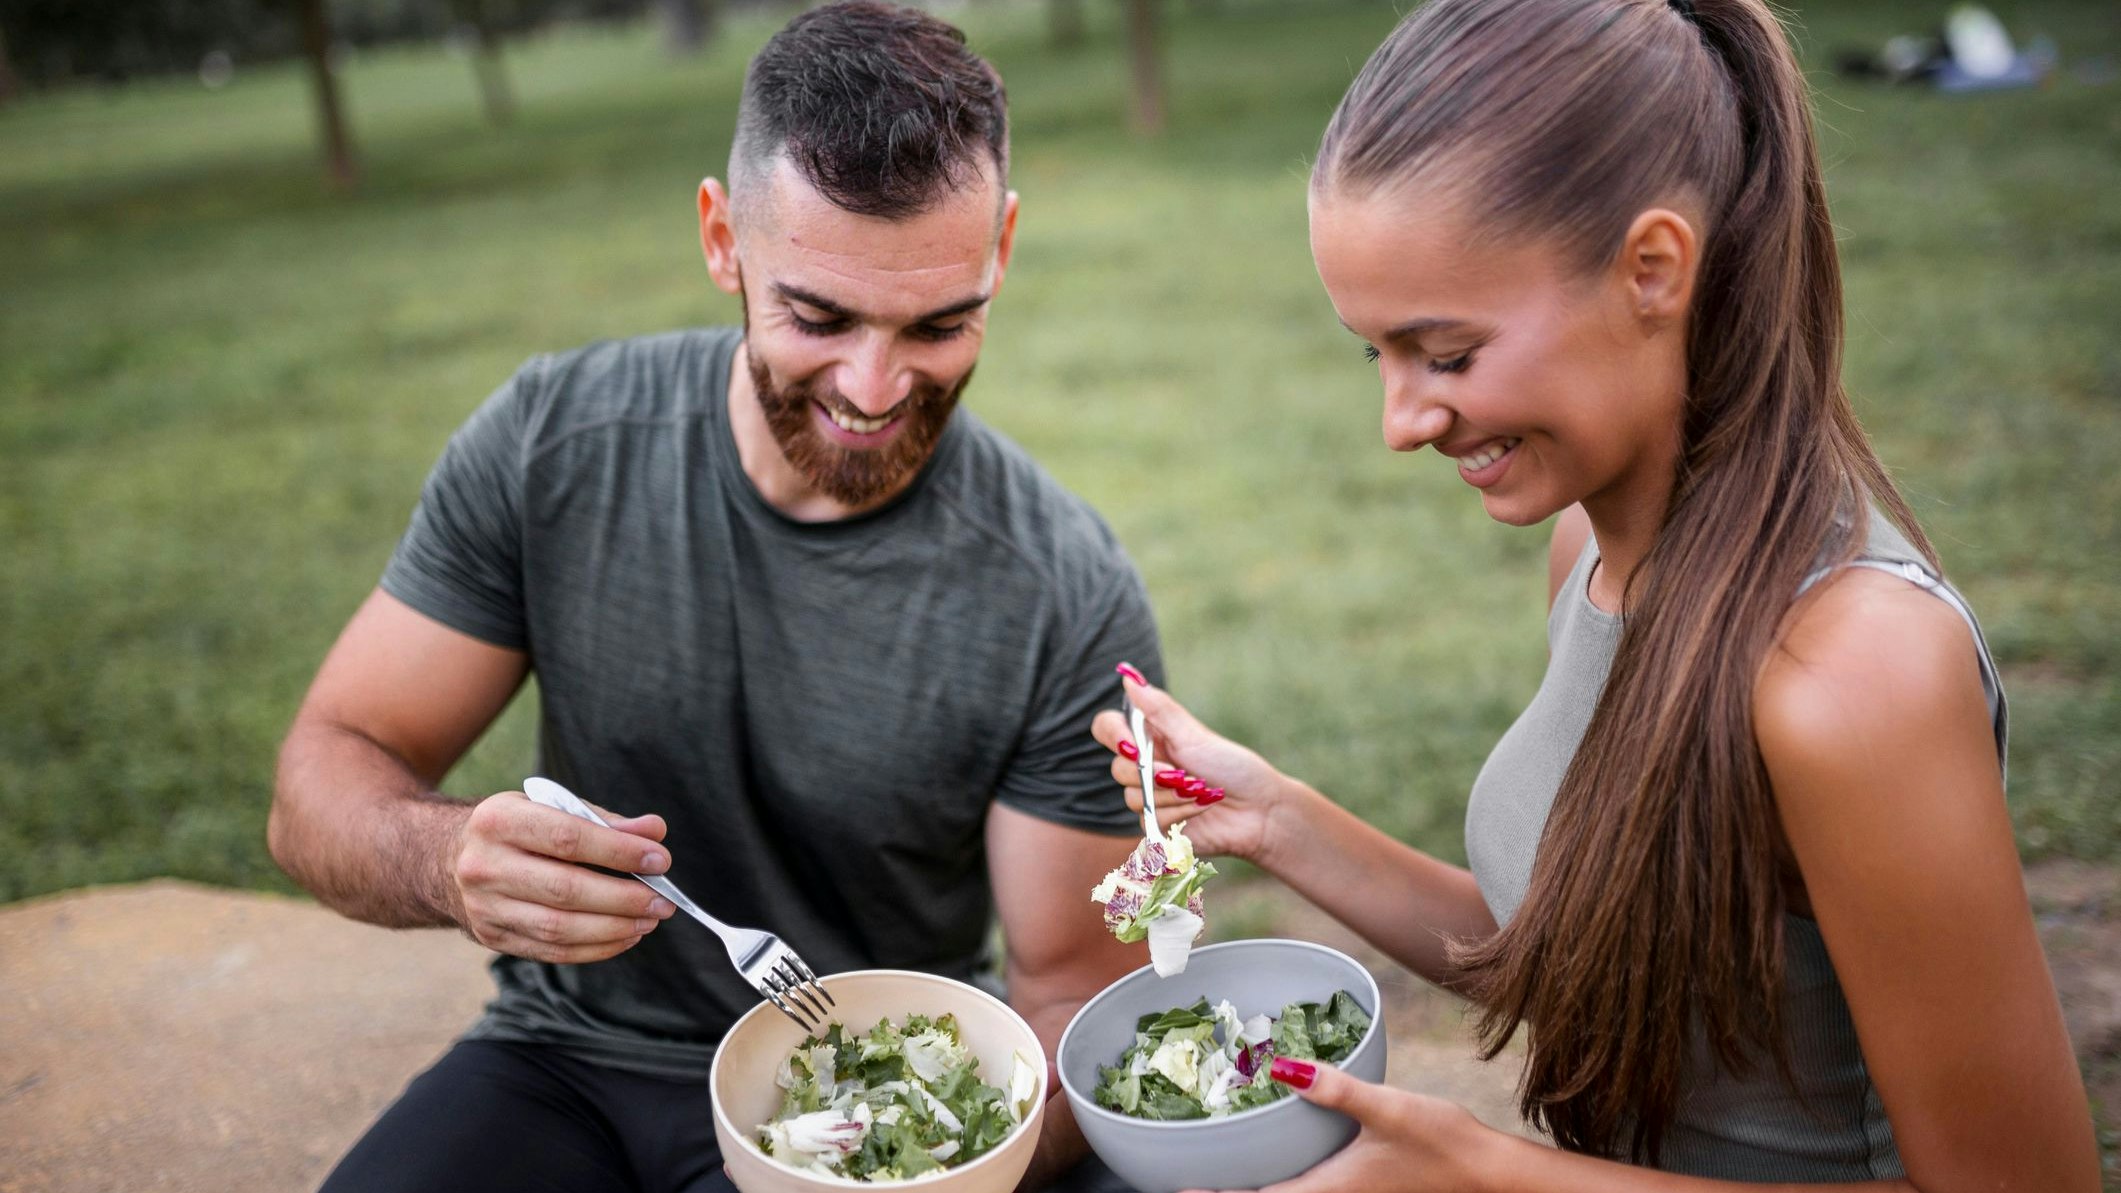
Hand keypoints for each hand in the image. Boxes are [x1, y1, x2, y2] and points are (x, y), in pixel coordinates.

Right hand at [449, 790, 676, 962]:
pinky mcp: (491, 938)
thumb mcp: (547, 808)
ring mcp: (484, 907)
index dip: (618, 851)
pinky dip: (595, 948)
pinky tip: (625, 935)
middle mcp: (485, 865)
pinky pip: (551, 951)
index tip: (659, 860)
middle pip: (566, 890)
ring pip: (559, 928)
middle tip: (662, 900)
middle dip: (623, 898)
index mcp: (499, 820)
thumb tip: (653, 832)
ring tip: (649, 919)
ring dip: (614, 928)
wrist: (443, 860)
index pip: (568, 838)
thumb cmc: (514, 830)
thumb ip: (601, 820)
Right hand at [1090, 664, 1293, 863]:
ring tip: (1200, 791)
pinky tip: (1200, 809)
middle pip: (1118, 768)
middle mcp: (1146, 766)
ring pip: (1132, 797)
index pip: (1108, 728)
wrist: (1259, 811)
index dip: (1113, 734)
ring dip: (1170, 795)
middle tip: (1181, 773)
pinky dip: (1177, 814)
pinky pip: (1149, 820)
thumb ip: (1158, 708)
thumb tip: (1127, 674)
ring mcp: (1150, 796)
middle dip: (1151, 773)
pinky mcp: (1157, 824)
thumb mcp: (1194, 735)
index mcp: (1152, 737)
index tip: (1134, 746)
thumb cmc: (1233, 767)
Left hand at [1187, 1059, 1490, 1192]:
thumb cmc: (1442, 1143)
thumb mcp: (1387, 1109)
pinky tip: (1276, 1150)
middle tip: (1184, 1177)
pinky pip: (1305, 1185)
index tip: (1176, 1189)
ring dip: (1254, 1184)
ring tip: (1218, 1163)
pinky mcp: (1357, 1185)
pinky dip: (1280, 1175)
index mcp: (1326, 1191)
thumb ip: (1335, 1089)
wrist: (1487, 1172)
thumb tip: (1282, 1067)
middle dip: (1229, 1191)